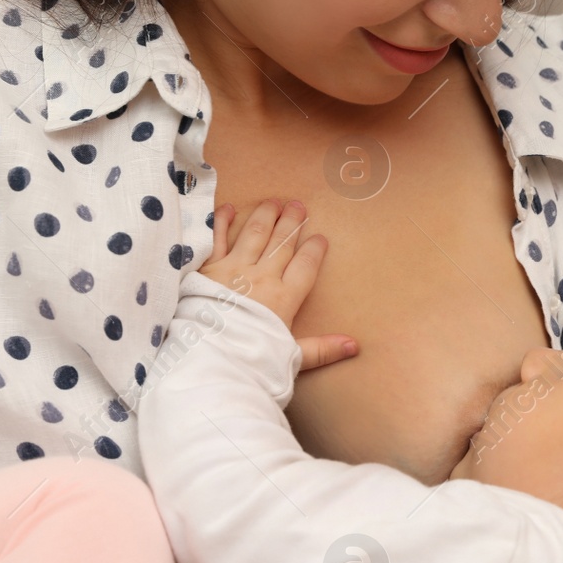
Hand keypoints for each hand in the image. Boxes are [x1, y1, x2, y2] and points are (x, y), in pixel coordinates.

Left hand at [201, 199, 357, 370]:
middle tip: (299, 205)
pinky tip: (228, 208)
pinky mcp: (207, 270)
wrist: (210, 360)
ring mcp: (233, 270)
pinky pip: (216, 239)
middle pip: (281, 244)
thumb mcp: (291, 357)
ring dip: (265, 216)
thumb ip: (322, 349)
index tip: (320, 237)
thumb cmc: (250, 361)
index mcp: (284, 298)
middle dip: (292, 223)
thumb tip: (354, 347)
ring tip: (274, 201)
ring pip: (254, 234)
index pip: (305, 266)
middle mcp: (261, 278)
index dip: (314, 250)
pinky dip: (222, 222)